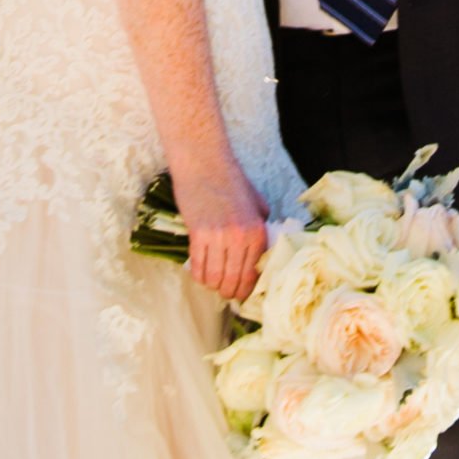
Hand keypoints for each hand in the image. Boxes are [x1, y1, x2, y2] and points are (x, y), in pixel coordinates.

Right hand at [175, 157, 270, 301]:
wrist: (204, 162)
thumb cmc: (230, 180)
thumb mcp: (256, 203)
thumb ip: (260, 227)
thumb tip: (261, 250)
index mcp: (257, 231)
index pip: (253, 274)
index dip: (246, 290)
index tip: (241, 295)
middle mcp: (240, 238)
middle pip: (234, 280)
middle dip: (229, 292)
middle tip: (226, 294)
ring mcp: (218, 237)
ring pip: (215, 277)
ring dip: (213, 286)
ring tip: (212, 284)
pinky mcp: (197, 234)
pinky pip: (198, 266)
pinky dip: (199, 275)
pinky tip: (200, 274)